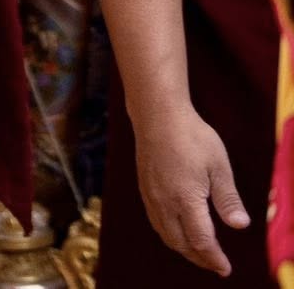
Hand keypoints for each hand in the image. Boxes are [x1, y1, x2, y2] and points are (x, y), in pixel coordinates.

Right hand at [133, 107, 249, 274]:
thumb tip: (240, 226)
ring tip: (200, 253)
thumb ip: (228, 199)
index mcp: (185, 198)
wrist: (157, 115)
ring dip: (183, 249)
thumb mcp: (219, 166)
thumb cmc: (192, 136)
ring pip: (165, 234)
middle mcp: (164, 202)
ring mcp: (151, 196)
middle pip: (180, 243)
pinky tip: (179, 231)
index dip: (214, 258)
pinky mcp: (145, 189)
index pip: (201, 240)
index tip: (225, 268)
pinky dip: (170, 235)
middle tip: (216, 265)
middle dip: (199, 258)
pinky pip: (156, 222)